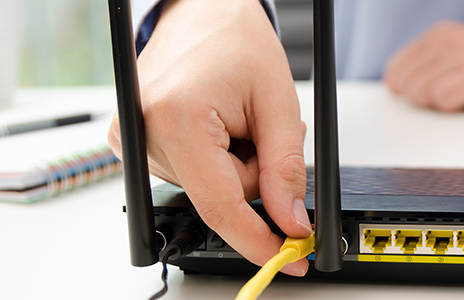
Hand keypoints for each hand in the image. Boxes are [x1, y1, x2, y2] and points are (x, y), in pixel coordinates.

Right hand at [107, 0, 311, 275]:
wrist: (203, 12)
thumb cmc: (237, 42)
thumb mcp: (279, 105)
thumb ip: (286, 170)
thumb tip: (290, 220)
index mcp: (177, 117)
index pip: (219, 204)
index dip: (257, 238)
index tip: (287, 257)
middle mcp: (142, 130)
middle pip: (218, 196)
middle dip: (252, 174)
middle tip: (260, 128)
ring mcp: (131, 138)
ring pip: (208, 187)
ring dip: (234, 163)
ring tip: (236, 117)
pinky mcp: (132, 141)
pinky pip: (190, 173)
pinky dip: (215, 158)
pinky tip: (218, 124)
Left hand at [384, 21, 463, 111]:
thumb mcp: (454, 56)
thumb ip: (424, 66)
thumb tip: (392, 84)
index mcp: (440, 34)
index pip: (397, 69)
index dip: (406, 89)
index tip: (423, 94)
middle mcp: (449, 39)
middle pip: (408, 84)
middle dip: (424, 97)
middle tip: (449, 94)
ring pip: (423, 92)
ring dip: (439, 103)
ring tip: (462, 94)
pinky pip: (444, 98)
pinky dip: (453, 106)